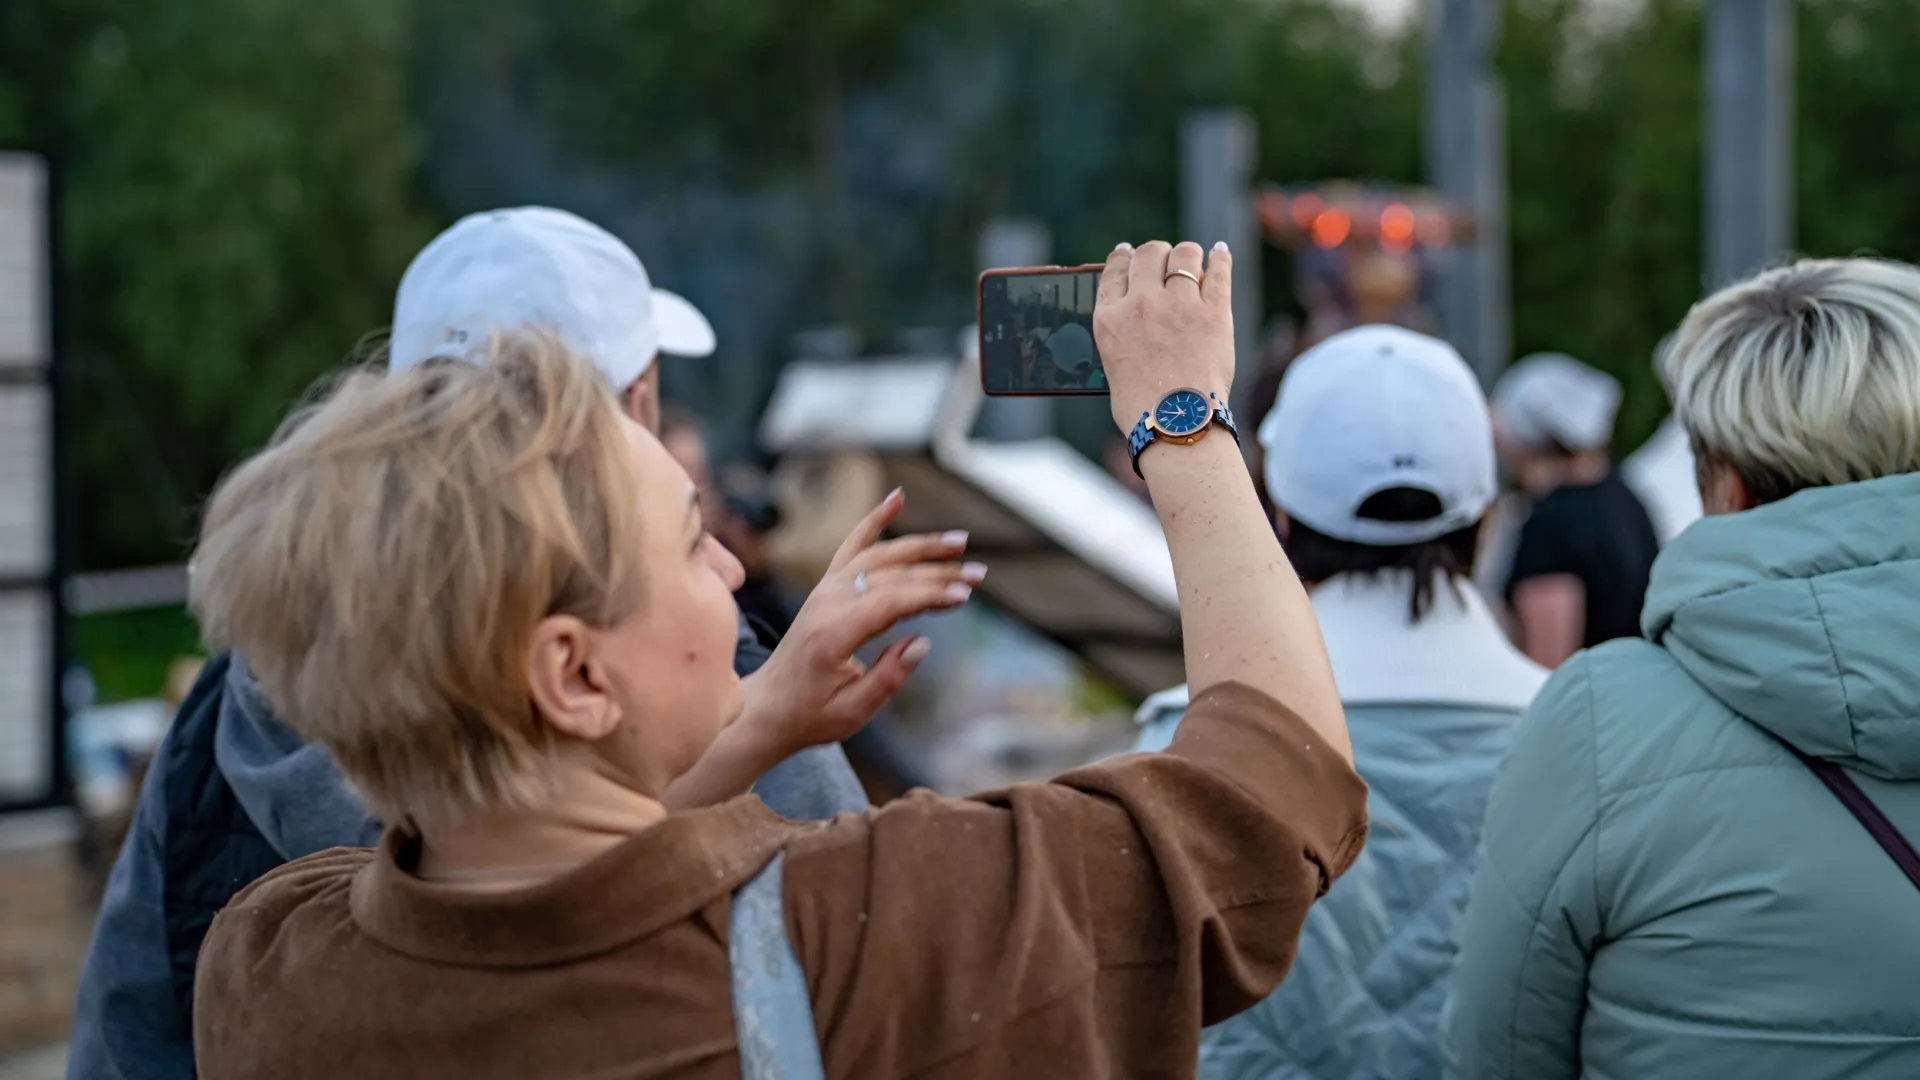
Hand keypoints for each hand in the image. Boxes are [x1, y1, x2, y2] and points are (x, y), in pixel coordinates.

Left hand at [736, 488, 982, 755]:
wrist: (768, 706)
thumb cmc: (812, 715)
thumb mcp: (852, 712)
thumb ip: (888, 678)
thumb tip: (922, 642)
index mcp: (833, 634)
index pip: (889, 603)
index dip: (928, 597)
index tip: (963, 597)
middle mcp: (827, 603)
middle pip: (891, 576)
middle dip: (938, 573)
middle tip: (979, 574)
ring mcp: (825, 590)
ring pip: (879, 556)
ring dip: (921, 546)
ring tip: (960, 543)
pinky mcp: (827, 587)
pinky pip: (853, 546)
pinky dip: (875, 520)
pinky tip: (898, 498)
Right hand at [1093, 240, 1234, 433]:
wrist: (1176, 425)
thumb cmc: (1142, 407)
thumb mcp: (1113, 362)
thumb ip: (1121, 331)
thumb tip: (1135, 316)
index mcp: (1110, 318)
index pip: (1114, 270)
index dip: (1123, 256)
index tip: (1128, 252)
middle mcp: (1141, 303)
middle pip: (1148, 254)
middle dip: (1156, 253)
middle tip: (1164, 261)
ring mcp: (1179, 305)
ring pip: (1184, 255)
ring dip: (1187, 255)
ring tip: (1193, 261)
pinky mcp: (1214, 313)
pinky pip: (1219, 272)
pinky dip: (1220, 258)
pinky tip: (1220, 253)